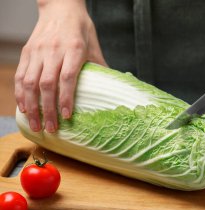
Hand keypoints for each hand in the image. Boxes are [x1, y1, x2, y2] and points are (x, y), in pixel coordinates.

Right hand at [15, 0, 105, 132]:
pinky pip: (20, 75)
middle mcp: (53, 50)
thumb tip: (110, 89)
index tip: (67, 116)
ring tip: (36, 124)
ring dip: (32, 106)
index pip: (68, 77)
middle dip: (47, 109)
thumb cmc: (80, 28)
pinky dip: (21, 93)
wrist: (60, 6)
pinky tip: (24, 107)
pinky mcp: (27, 52)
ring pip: (29, 82)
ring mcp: (37, 51)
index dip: (66, 98)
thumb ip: (100, 67)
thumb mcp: (94, 45)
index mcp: (73, 49)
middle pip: (47, 84)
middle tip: (51, 128)